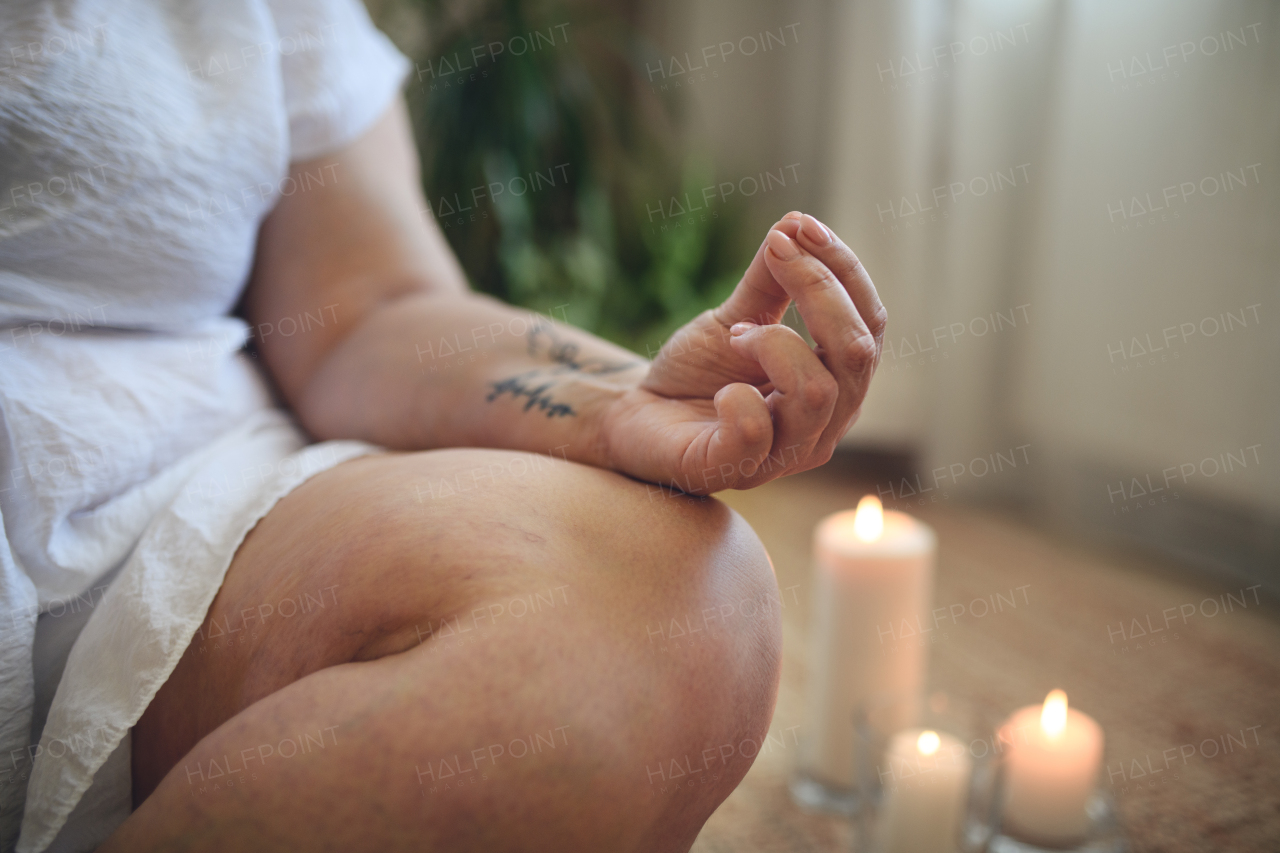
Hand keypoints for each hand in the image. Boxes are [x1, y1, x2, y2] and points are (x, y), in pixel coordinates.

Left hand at [600, 211, 885, 493]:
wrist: (638, 418)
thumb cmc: (698, 373)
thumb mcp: (734, 317)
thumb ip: (769, 280)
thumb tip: (795, 222)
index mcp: (837, 384)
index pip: (870, 323)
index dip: (841, 269)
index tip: (799, 227)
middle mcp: (825, 424)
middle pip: (856, 352)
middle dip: (817, 290)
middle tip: (772, 258)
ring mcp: (784, 455)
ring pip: (816, 391)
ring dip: (772, 343)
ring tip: (735, 335)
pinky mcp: (734, 472)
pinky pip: (755, 432)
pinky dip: (737, 398)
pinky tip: (720, 391)